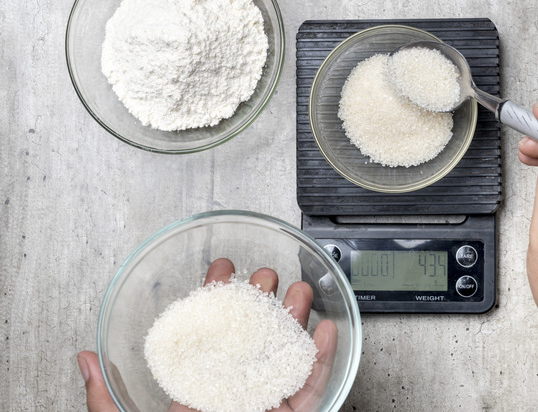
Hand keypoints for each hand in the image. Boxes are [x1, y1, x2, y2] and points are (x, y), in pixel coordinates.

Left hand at [78, 258, 337, 411]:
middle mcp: (233, 400)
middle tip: (265, 274)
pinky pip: (311, 389)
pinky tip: (325, 331)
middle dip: (261, 303)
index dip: (214, 301)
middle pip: (251, 343)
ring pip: (286, 359)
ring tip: (298, 291)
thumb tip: (83, 360)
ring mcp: (265, 410)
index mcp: (197, 398)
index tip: (220, 269)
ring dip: (295, 322)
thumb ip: (103, 399)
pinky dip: (322, 359)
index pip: (207, 341)